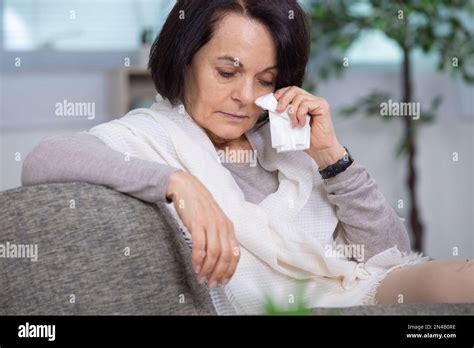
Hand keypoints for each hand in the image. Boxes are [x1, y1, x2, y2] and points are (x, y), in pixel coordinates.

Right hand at [166, 170, 239, 287]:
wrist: (186, 188)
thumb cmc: (199, 207)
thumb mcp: (214, 221)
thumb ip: (218, 236)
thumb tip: (219, 258)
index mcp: (229, 227)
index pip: (235, 254)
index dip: (230, 270)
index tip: (223, 282)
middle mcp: (223, 226)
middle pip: (225, 256)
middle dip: (219, 274)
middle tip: (211, 284)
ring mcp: (211, 224)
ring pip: (214, 253)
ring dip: (208, 269)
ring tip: (201, 278)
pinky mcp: (197, 222)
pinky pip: (200, 245)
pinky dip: (198, 259)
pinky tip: (195, 267)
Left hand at [273, 86, 345, 168]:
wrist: (320, 149)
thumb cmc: (306, 138)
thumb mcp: (290, 123)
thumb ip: (285, 114)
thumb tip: (273, 107)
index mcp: (303, 102)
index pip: (291, 90)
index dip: (281, 93)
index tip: (273, 101)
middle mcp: (311, 99)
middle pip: (294, 89)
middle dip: (283, 99)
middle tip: (278, 111)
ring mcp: (317, 102)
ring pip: (299, 97)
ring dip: (293, 112)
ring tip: (294, 124)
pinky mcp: (322, 106)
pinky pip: (306, 104)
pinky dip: (300, 114)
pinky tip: (302, 124)